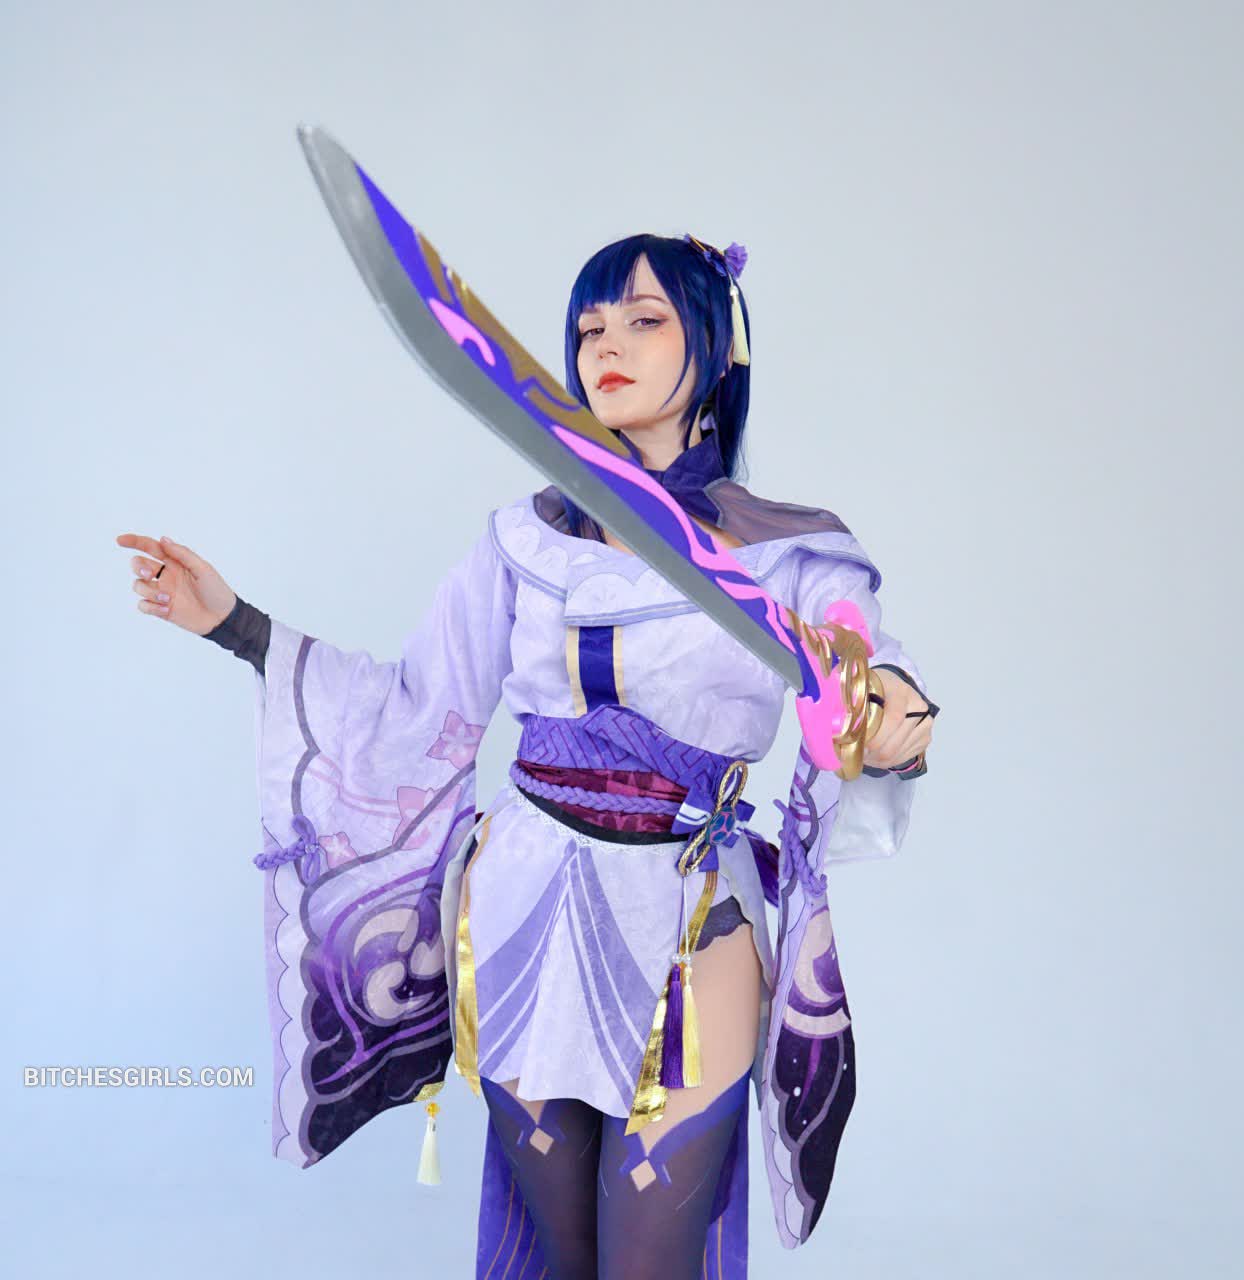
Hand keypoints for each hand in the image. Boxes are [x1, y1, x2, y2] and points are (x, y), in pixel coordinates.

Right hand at [115, 533, 236, 636]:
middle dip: (138, 567)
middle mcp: (165, 575)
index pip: (151, 548)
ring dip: (149, 591)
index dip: (134, 541)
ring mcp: (161, 592)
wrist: (222, 618)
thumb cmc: (216, 591)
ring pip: (138, 585)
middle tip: (150, 574)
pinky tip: (167, 609)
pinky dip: (151, 607)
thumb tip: (163, 539)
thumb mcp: (203, 569)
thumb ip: (182, 554)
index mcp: (175, 562)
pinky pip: (142, 605)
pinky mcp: (160, 609)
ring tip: (168, 600)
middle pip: (138, 565)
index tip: (120, 540)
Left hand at [862, 668, 933, 769]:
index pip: (893, 719)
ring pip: (897, 752)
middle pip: (895, 740)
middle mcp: (918, 707)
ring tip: (861, 755)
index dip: (875, 736)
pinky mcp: (924, 738)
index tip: (858, 745)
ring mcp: (925, 724)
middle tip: (854, 754)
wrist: (893, 689)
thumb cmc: (874, 689)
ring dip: (876, 759)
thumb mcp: (862, 688)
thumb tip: (837, 724)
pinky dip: (885, 762)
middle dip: (871, 752)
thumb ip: (852, 702)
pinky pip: (903, 758)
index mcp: (901, 691)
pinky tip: (873, 757)